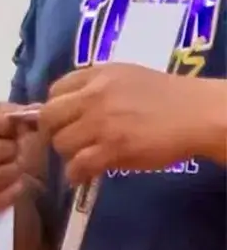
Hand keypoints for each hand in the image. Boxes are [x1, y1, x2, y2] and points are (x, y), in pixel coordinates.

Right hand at [0, 102, 28, 216]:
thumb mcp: (5, 123)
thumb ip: (16, 114)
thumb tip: (36, 113)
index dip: (4, 123)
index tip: (22, 127)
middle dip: (11, 150)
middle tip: (24, 150)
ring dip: (12, 173)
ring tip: (22, 167)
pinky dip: (9, 194)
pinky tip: (19, 185)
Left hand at [39, 63, 216, 183]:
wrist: (201, 114)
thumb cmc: (169, 98)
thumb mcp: (127, 78)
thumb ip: (95, 88)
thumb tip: (65, 108)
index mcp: (99, 74)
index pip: (55, 90)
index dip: (56, 108)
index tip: (64, 120)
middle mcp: (95, 95)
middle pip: (48, 117)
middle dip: (54, 131)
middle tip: (70, 141)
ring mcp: (102, 122)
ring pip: (60, 143)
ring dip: (68, 154)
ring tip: (84, 157)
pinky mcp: (113, 147)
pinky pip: (77, 165)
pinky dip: (76, 173)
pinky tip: (83, 175)